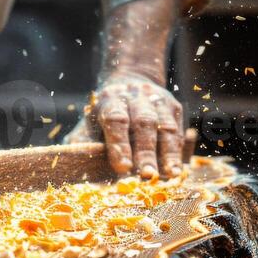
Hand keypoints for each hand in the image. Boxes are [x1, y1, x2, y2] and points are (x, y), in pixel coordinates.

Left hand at [65, 71, 183, 177]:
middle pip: (143, 123)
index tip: (122, 167)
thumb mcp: (89, 123)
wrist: (130, 82)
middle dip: (146, 151)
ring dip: (168, 153)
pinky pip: (178, 130)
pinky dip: (177, 151)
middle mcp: (136, 96)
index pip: (115, 120)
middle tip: (147, 175)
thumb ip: (84, 144)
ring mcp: (158, 100)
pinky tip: (177, 168)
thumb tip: (79, 170)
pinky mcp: (174, 107)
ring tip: (171, 175)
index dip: (119, 144)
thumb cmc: (104, 115)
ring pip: (165, 126)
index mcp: (110, 99)